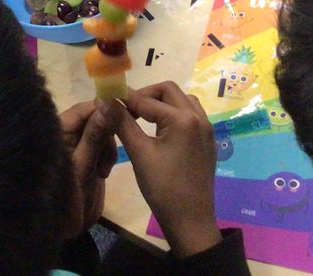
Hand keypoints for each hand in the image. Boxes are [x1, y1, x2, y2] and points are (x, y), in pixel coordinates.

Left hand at [58, 99, 120, 241]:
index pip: (83, 109)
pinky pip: (102, 146)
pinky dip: (107, 156)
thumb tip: (108, 106)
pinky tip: (104, 173)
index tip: (124, 112)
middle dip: (107, 133)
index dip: (103, 108)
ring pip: (101, 132)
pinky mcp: (86, 157)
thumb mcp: (82, 166)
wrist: (63, 230)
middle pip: (94, 118)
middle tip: (109, 155)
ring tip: (104, 170)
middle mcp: (66, 134)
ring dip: (108, 147)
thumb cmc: (65, 197)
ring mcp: (77, 146)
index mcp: (58, 131)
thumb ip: (94, 136)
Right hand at [115, 81, 221, 258]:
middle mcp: (199, 118)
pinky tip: (159, 130)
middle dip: (146, 95)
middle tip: (126, 109)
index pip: (147, 99)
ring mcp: (206, 130)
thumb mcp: (139, 153)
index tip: (106, 98)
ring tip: (142, 118)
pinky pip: (191, 116)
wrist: (190, 221)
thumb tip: (104, 99)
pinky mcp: (207, 142)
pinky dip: (174, 115)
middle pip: (169, 91)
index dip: (124, 97)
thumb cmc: (163, 188)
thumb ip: (122, 122)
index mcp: (183, 120)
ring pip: (182, 101)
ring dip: (162, 103)